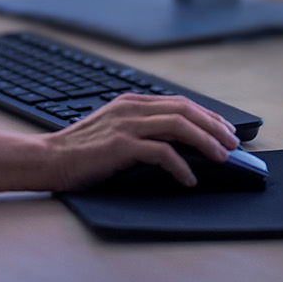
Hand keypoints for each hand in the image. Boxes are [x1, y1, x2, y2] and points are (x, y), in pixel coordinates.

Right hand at [42, 94, 238, 189]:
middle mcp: (131, 109)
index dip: (208, 116)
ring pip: (179, 126)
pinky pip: (162, 152)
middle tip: (234, 144)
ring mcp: (126, 125)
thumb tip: (178, 142)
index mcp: (131, 102)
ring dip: (206, 142)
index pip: (179, 103)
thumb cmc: (81, 152)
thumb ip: (140, 128)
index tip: (226, 130)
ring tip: (222, 158)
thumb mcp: (114, 130)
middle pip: (185, 110)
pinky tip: (189, 179)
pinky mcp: (120, 146)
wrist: (48, 159)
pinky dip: (181, 166)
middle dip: (215, 127)